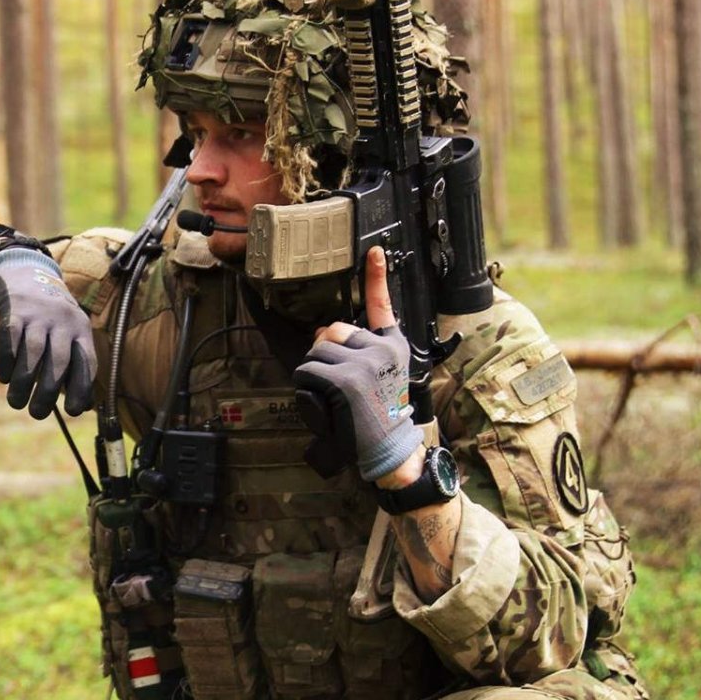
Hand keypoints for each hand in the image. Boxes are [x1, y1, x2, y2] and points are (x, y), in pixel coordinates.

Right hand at [0, 249, 96, 418]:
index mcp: (81, 329)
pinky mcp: (14, 310)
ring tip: (16, 402)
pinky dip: (6, 361)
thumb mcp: (69, 333)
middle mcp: (63, 320)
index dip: (82, 389)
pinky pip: (10, 340)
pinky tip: (4, 378)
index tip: (73, 412)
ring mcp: (38, 314)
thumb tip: (84, 407)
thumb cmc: (50, 318)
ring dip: (24, 382)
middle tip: (37, 414)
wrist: (26, 273)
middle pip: (59, 361)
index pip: (86, 362)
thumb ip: (76, 365)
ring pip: (33, 353)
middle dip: (48, 392)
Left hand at [292, 247, 420, 481]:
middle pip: (330, 331)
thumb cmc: (378, 414)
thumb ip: (357, 350)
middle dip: (323, 352)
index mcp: (392, 345)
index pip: (383, 305)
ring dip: (315, 373)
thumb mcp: (379, 376)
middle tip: (340, 382)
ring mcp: (365, 363)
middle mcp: (382, 348)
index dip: (376, 276)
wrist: (389, 448)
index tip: (374, 250)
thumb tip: (323, 331)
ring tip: (337, 397)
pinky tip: (330, 404)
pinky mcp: (346, 379)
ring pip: (315, 352)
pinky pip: (308, 371)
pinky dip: (308, 388)